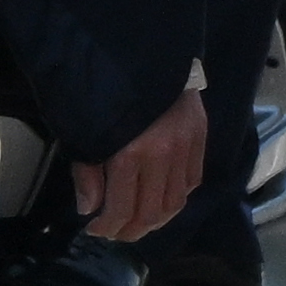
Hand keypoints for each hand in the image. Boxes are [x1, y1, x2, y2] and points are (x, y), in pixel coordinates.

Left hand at [76, 78, 214, 243]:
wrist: (143, 54)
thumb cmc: (106, 93)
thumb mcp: (86, 132)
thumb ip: (88, 173)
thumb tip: (90, 209)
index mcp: (130, 154)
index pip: (123, 209)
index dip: (108, 227)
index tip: (95, 229)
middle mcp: (163, 155)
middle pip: (152, 213)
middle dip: (130, 230)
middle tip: (116, 232)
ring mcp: (186, 147)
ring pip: (176, 203)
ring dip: (156, 219)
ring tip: (138, 221)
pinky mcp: (200, 137)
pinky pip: (192, 181)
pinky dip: (176, 196)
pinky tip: (159, 196)